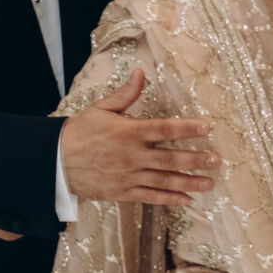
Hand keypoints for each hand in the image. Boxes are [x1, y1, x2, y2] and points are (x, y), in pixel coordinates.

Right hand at [59, 69, 217, 206]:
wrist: (55, 161)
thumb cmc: (79, 132)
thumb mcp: (101, 109)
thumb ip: (125, 95)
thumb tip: (141, 72)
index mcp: (129, 132)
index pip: (165, 129)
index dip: (188, 128)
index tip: (208, 128)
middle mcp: (132, 156)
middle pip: (171, 159)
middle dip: (196, 159)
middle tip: (217, 160)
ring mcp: (129, 177)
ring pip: (165, 181)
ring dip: (189, 182)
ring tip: (209, 183)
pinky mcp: (123, 193)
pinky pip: (150, 197)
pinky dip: (169, 199)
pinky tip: (186, 200)